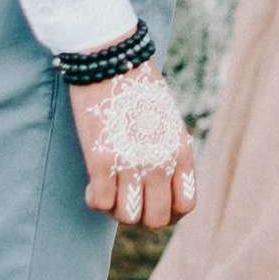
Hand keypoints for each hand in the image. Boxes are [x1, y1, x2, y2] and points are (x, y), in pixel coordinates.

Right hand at [69, 63, 195, 231]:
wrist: (112, 60)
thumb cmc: (140, 88)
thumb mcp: (169, 121)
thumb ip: (170, 153)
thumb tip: (162, 183)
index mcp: (181, 152)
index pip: (185, 206)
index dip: (169, 212)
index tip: (153, 200)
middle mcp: (160, 162)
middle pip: (156, 220)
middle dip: (141, 215)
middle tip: (128, 198)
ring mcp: (131, 163)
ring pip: (126, 217)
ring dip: (116, 210)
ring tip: (110, 190)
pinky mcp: (101, 160)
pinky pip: (99, 203)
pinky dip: (94, 199)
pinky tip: (93, 183)